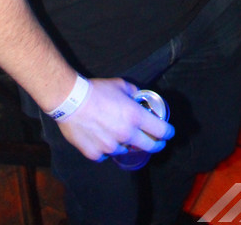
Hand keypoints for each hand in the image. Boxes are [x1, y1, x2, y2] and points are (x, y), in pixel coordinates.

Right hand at [59, 78, 174, 160]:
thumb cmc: (97, 90)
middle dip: (156, 144)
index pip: (160, 130)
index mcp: (135, 116)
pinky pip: (106, 154)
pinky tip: (101, 138)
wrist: (71, 100)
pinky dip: (106, 148)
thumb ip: (133, 93)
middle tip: (156, 143)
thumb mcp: (121, 85)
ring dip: (125, 144)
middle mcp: (126, 134)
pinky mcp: (95, 154)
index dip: (168, 132)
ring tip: (117, 133)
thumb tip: (138, 97)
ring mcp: (110, 146)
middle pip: (149, 146)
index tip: (169, 133)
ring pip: (125, 150)